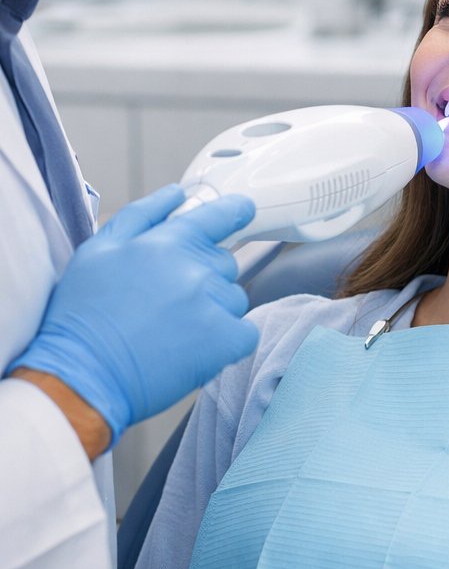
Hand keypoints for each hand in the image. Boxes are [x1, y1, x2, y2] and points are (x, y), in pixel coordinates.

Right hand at [9, 184, 258, 445]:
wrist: (82, 374)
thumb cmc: (83, 316)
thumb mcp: (98, 251)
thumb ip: (142, 216)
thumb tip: (176, 194)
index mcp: (166, 242)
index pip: (220, 215)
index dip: (235, 213)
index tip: (242, 212)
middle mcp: (195, 268)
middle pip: (224, 264)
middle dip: (204, 279)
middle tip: (167, 305)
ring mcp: (213, 304)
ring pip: (234, 299)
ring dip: (214, 312)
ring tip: (173, 331)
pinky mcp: (226, 339)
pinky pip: (245, 332)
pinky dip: (227, 342)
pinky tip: (194, 350)